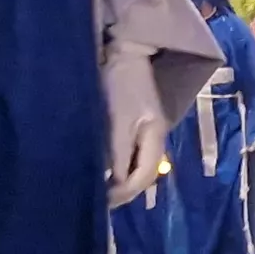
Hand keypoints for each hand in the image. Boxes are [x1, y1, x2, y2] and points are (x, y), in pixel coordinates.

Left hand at [101, 45, 170, 206]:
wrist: (122, 51)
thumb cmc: (119, 83)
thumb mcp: (118, 120)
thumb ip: (119, 152)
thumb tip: (117, 184)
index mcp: (155, 136)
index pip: (145, 175)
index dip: (125, 192)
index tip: (103, 201)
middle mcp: (154, 137)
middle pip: (144, 174)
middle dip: (124, 191)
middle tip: (99, 202)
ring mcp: (145, 131)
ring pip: (137, 166)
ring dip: (121, 180)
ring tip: (100, 190)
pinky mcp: (134, 125)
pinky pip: (130, 154)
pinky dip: (119, 167)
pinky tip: (105, 171)